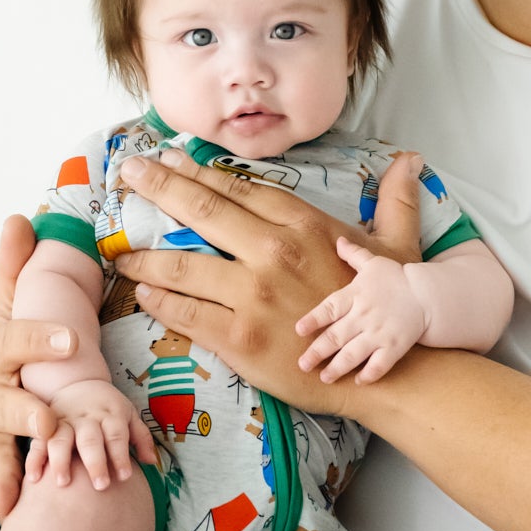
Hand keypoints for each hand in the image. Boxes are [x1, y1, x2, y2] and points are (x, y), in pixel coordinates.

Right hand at [0, 217, 80, 519]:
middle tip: (50, 422)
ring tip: (46, 470)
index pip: (15, 342)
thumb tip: (17, 219)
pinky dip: (5, 494)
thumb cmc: (7, 349)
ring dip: (18, 460)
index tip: (72, 340)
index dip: (41, 341)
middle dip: (27, 413)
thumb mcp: (10, 308)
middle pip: (5, 402)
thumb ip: (13, 268)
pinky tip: (12, 509)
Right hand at [25, 379, 152, 489]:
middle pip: (91, 439)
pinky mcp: (44, 426)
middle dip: (95, 462)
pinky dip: (35, 458)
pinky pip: (37, 442)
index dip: (120, 455)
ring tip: (63, 483)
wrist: (76, 381)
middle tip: (100, 486)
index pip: (116, 435)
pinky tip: (33, 478)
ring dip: (61, 460)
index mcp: (110, 414)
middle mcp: (87, 418)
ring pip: (61, 438)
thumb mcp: (128, 414)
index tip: (125, 477)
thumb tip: (151, 462)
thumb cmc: (108, 407)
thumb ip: (141, 437)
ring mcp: (64, 421)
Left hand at [109, 147, 423, 419]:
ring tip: (121, 250)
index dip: (197, 171)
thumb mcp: (396, 246)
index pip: (237, 189)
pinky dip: (158, 302)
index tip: (168, 157)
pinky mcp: (239, 338)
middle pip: (201, 210)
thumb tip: (409, 161)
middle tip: (128, 174)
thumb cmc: (389, 308)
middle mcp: (273, 252)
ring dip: (144, 256)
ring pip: (181, 267)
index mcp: (303, 225)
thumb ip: (396, 199)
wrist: (390, 372)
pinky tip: (142, 294)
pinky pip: (185, 314)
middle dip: (158, 188)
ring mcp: (253, 295)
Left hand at [295, 237, 429, 384]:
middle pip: (336, 336)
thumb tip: (338, 241)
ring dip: (338, 368)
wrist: (427, 294)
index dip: (314, 319)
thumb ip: (354, 255)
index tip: (299, 330)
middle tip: (302, 365)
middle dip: (317, 352)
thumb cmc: (397, 278)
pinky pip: (380, 364)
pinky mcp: (395, 347)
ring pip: (354, 354)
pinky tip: (359, 382)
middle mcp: (365, 315)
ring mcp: (380, 332)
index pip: (330, 308)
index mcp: (356, 295)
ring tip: (324, 378)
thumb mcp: (374, 263)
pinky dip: (370, 374)